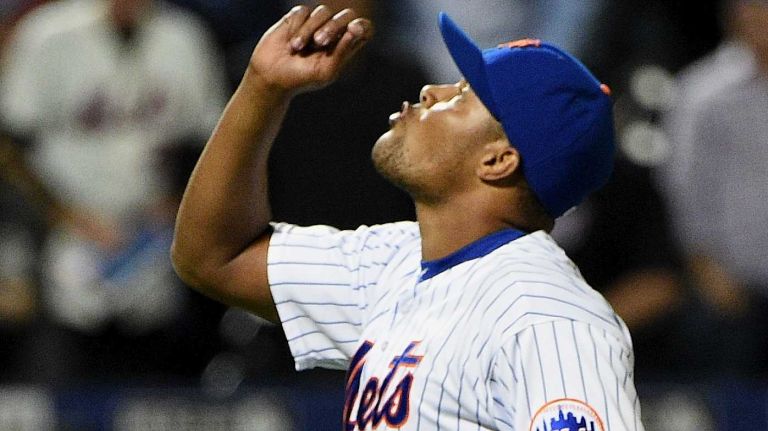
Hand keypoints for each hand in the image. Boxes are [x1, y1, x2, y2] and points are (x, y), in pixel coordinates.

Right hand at [247, 4, 372, 94]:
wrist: (271, 77)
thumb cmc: (301, 79)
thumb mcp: (325, 71)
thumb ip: (342, 52)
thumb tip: (355, 30)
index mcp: (344, 46)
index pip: (364, 29)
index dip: (362, 26)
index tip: (353, 29)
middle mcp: (332, 32)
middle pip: (346, 15)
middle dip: (333, 26)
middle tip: (319, 42)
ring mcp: (314, 24)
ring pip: (323, 12)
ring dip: (310, 29)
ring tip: (297, 48)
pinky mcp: (296, 18)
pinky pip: (303, 11)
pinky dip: (297, 26)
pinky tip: (289, 42)